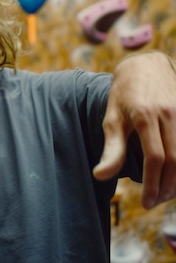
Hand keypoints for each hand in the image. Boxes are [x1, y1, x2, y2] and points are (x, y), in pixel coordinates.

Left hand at [93, 51, 175, 207]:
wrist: (146, 65)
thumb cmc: (124, 94)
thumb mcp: (112, 118)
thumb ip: (112, 148)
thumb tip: (100, 176)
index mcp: (145, 116)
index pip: (155, 158)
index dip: (152, 183)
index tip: (145, 202)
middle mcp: (168, 114)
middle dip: (166, 187)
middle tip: (154, 201)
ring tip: (165, 193)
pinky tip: (174, 177)